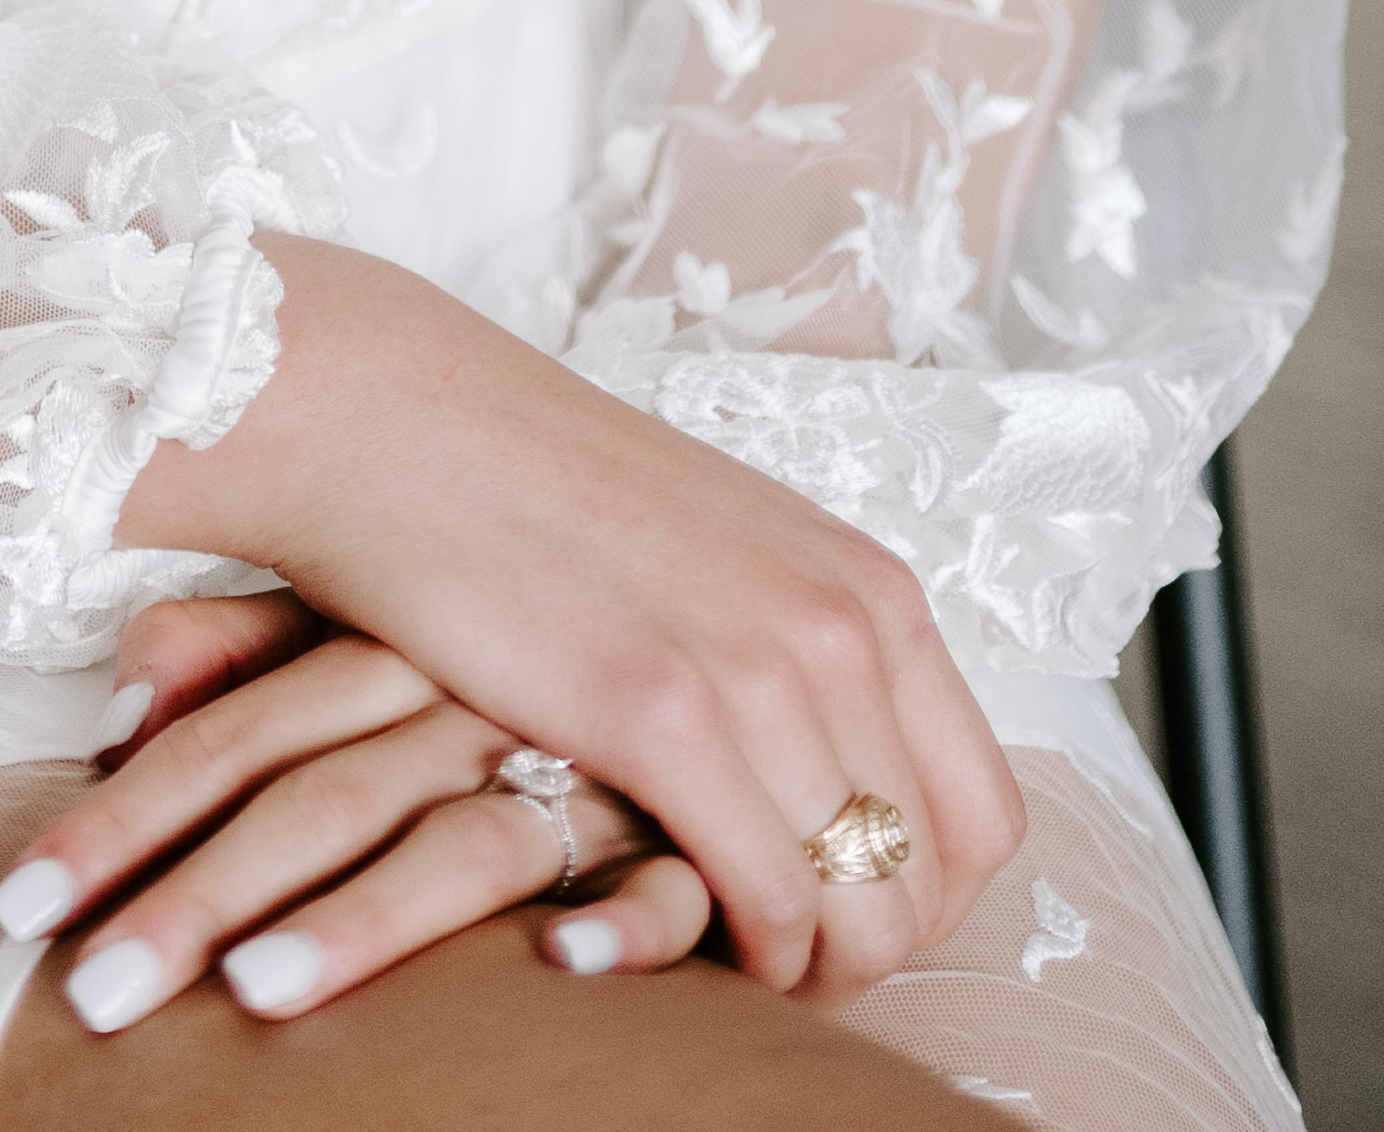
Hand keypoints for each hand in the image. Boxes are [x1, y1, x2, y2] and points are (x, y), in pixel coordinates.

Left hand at [0, 593, 709, 1034]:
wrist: (697, 586)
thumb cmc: (510, 612)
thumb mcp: (374, 614)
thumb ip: (247, 640)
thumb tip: (115, 688)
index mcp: (387, 646)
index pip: (224, 735)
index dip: (117, 815)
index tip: (15, 905)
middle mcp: (469, 699)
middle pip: (311, 797)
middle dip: (192, 897)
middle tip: (92, 996)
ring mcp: (581, 757)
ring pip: (459, 841)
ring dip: (362, 921)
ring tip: (255, 998)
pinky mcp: (691, 814)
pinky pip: (664, 873)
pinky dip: (620, 919)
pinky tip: (560, 968)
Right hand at [114, 239, 1022, 997]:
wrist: (397, 416)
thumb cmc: (536, 490)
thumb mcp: (719, 553)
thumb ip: (796, 650)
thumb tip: (832, 788)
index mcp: (867, 583)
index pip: (986, 814)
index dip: (927, 898)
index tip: (844, 918)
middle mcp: (841, 625)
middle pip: (931, 880)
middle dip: (865, 949)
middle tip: (774, 964)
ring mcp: (757, 666)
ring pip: (861, 908)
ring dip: (803, 968)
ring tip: (721, 962)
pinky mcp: (659, 712)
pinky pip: (769, 900)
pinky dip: (744, 957)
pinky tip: (678, 940)